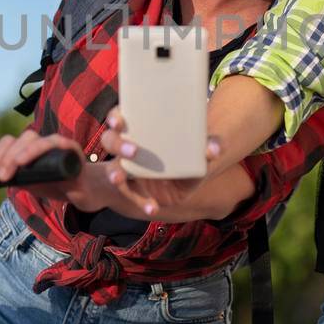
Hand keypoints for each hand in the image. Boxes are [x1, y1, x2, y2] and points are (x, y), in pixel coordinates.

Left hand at [0, 129, 86, 196]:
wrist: (84, 193)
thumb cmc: (55, 184)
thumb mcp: (24, 180)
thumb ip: (3, 171)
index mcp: (27, 148)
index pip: (7, 144)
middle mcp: (40, 143)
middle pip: (19, 139)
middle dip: (5, 157)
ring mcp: (56, 144)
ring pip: (35, 140)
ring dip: (22, 153)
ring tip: (14, 170)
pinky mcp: (71, 150)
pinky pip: (58, 144)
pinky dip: (43, 149)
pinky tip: (32, 161)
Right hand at [98, 107, 227, 220]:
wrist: (187, 178)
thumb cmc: (188, 154)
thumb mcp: (199, 150)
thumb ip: (208, 146)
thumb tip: (213, 149)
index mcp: (140, 128)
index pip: (120, 117)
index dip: (115, 117)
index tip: (119, 121)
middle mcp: (128, 146)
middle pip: (110, 140)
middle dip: (118, 145)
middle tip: (134, 151)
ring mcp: (127, 169)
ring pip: (112, 169)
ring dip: (115, 174)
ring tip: (119, 179)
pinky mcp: (133, 189)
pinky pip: (130, 196)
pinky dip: (141, 202)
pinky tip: (153, 207)